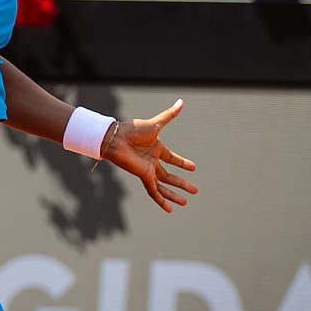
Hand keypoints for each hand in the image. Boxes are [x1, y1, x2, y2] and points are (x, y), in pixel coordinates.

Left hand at [102, 99, 197, 213]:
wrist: (116, 137)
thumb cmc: (133, 129)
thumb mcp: (156, 123)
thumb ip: (170, 115)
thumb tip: (182, 102)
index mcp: (156, 148)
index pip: (172, 159)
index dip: (182, 163)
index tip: (193, 167)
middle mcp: (152, 160)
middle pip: (169, 175)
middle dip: (182, 183)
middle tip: (195, 190)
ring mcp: (148, 169)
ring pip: (163, 185)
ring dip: (174, 194)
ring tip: (185, 202)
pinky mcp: (143, 175)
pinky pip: (153, 191)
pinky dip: (160, 200)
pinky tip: (168, 209)